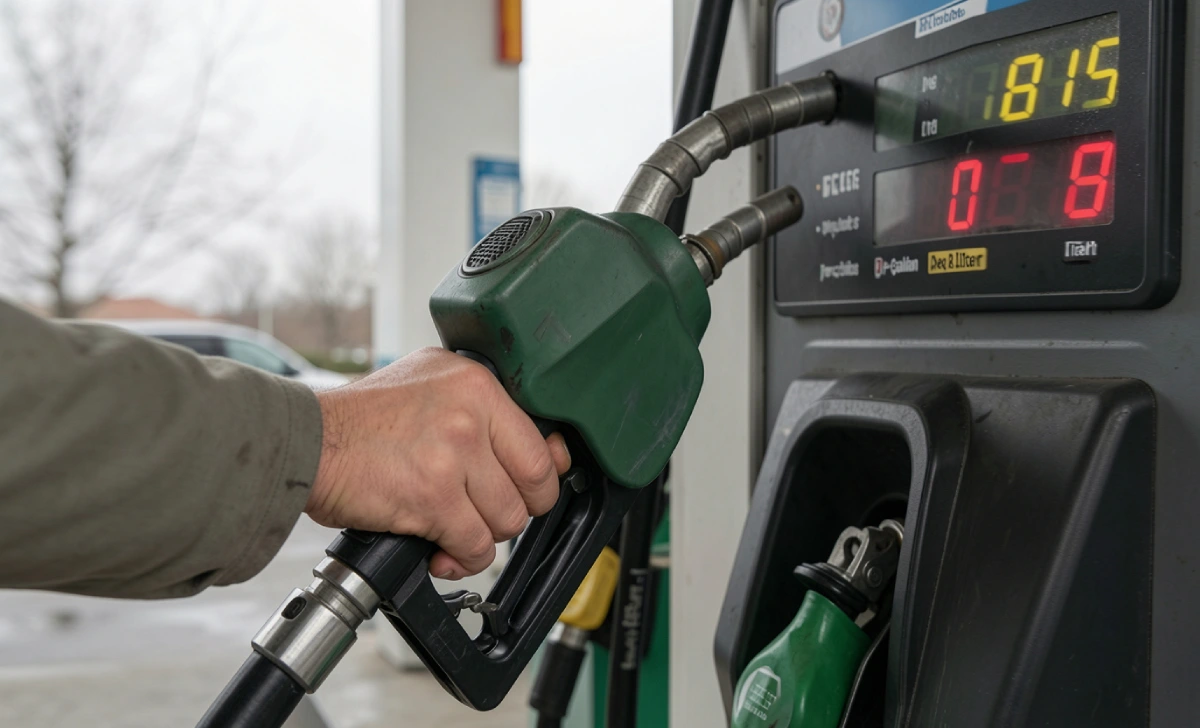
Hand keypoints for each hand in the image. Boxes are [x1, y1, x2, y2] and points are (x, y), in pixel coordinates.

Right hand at [306, 347, 570, 579]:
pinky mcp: (433, 496)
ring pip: (506, 520)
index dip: (542, 477)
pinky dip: (460, 559)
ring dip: (481, 537)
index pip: (541, 442)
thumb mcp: (430, 383)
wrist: (306, 441)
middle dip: (513, 511)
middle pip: (534, 485)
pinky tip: (441, 551)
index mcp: (477, 382)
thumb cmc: (360, 418)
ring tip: (454, 530)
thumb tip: (544, 449)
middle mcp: (472, 412)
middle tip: (484, 513)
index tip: (529, 489)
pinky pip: (474, 545)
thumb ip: (481, 408)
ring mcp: (454, 454)